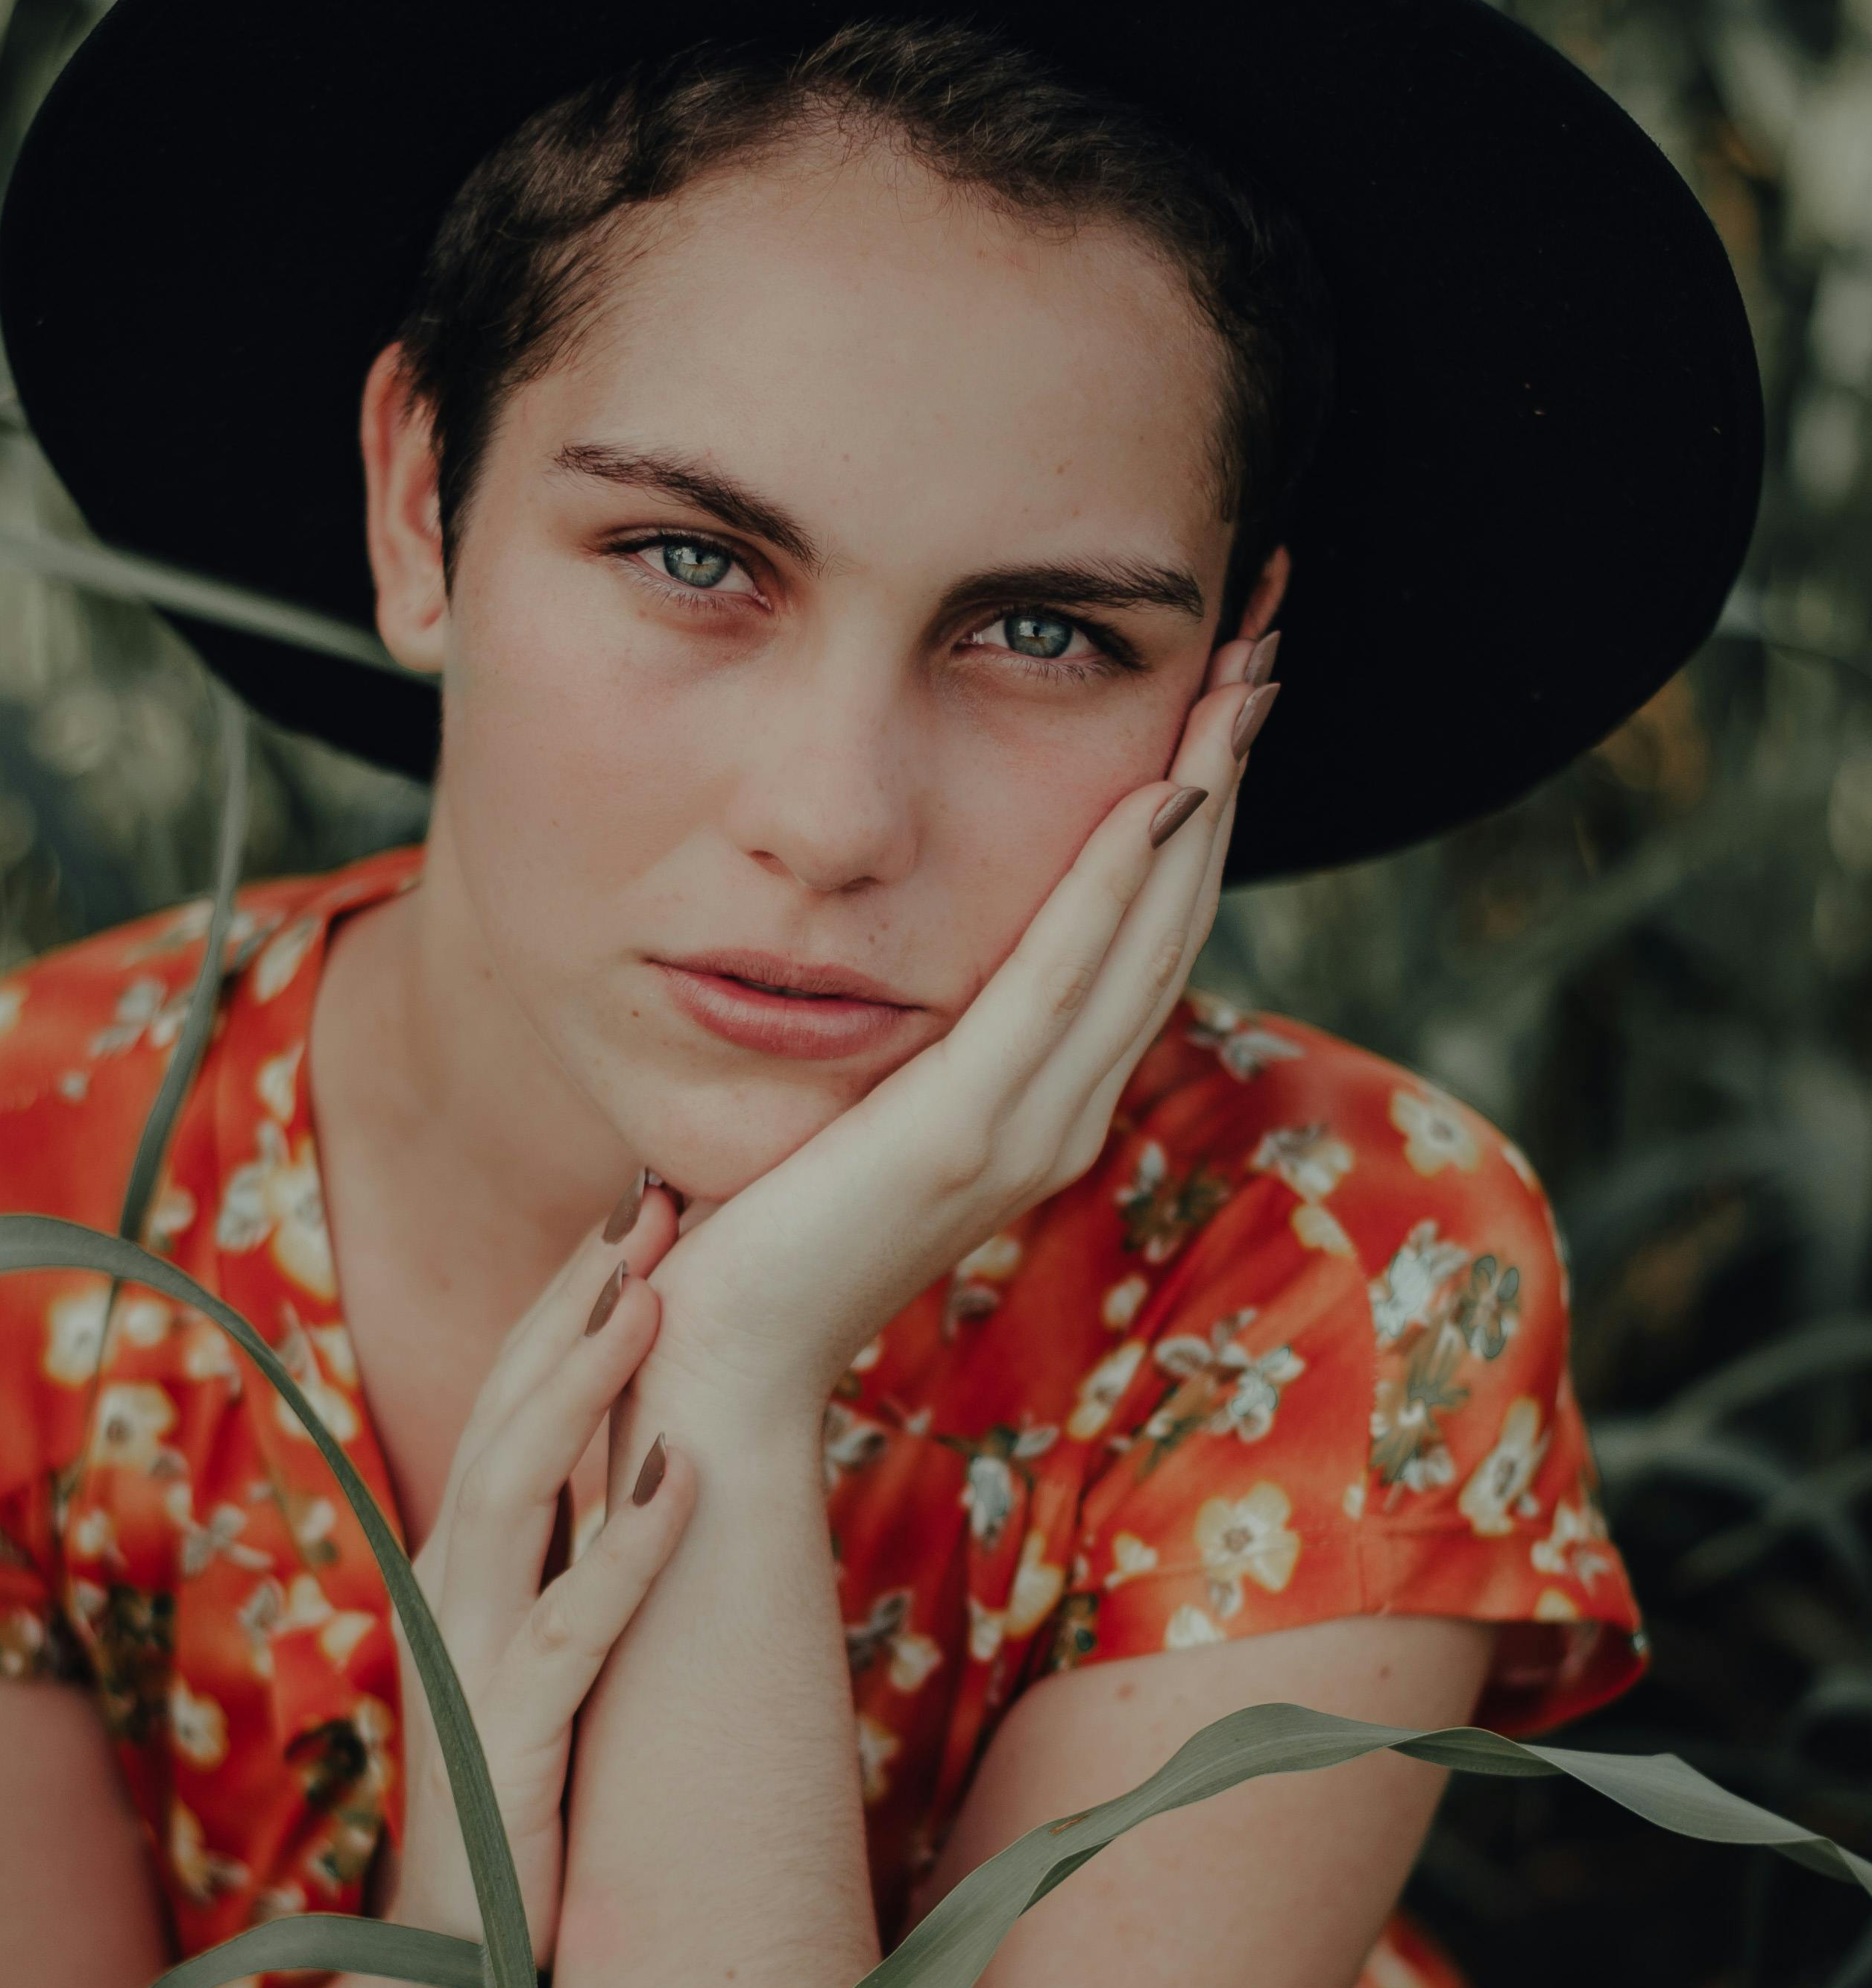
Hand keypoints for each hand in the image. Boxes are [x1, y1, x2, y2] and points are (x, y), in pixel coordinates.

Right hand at [387, 1196, 695, 1961]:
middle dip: (578, 1301)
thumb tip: (663, 1453)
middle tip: (653, 1201)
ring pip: (519, 1490)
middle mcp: (454, 1588)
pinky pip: (573, 1626)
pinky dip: (629, 1548)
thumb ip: (581, 1557)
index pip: (517, 1398)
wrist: (455, 1968)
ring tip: (648, 1292)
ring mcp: (471, 1658)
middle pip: (511, 1411)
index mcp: (468, 1560)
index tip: (641, 1204)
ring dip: (585, 1386)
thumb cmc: (528, 1800)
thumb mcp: (553, 1651)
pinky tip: (683, 1478)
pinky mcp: (509, 1740)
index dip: (571, 1298)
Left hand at [649, 626, 1276, 1425]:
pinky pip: (1061, 982)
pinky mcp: (966, 1133)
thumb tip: (884, 939)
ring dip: (1204, 792)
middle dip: (1226, 763)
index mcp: (1042, 1102)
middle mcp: (1062, 1111)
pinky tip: (1157, 789)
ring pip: (1149, 932)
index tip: (1222, 677)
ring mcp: (1028, 1127)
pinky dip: (1116, 882)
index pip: (1144, 928)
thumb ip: (898, 1034)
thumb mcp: (850, 1104)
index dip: (1194, 798)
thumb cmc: (758, 1234)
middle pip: (1175, 910)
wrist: (718, 1362)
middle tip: (1268, 625)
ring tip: (1247, 668)